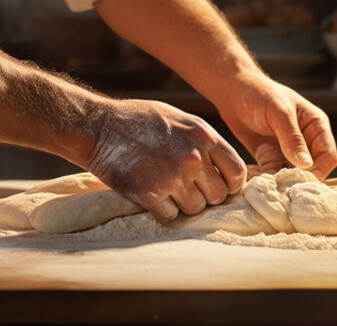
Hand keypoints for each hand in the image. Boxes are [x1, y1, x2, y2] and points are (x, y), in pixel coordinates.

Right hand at [87, 100, 245, 221]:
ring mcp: (173, 178)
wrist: (99, 127)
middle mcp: (193, 158)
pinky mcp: (150, 194)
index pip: (237, 173)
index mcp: (204, 136)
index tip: (217, 186)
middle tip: (186, 189)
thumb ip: (203, 140)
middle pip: (217, 196)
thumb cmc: (138, 120)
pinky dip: (164, 212)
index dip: (230, 184)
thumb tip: (221, 166)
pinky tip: (153, 197)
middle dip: (204, 196)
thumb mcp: (179, 119)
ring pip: (195, 209)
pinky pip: (171, 217)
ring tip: (167, 191)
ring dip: (183, 205)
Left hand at [216, 73, 336, 179]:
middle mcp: (305, 141)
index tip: (301, 180)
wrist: (232, 91)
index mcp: (316, 126)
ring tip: (263, 183)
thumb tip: (306, 164)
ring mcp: (287, 150)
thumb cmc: (259, 93)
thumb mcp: (278, 113)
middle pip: (312, 170)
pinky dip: (263, 178)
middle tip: (280, 187)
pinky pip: (271, 174)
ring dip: (278, 182)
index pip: (328, 156)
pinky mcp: (270, 157)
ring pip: (290, 175)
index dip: (319, 171)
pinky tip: (251, 177)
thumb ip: (292, 138)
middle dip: (297, 180)